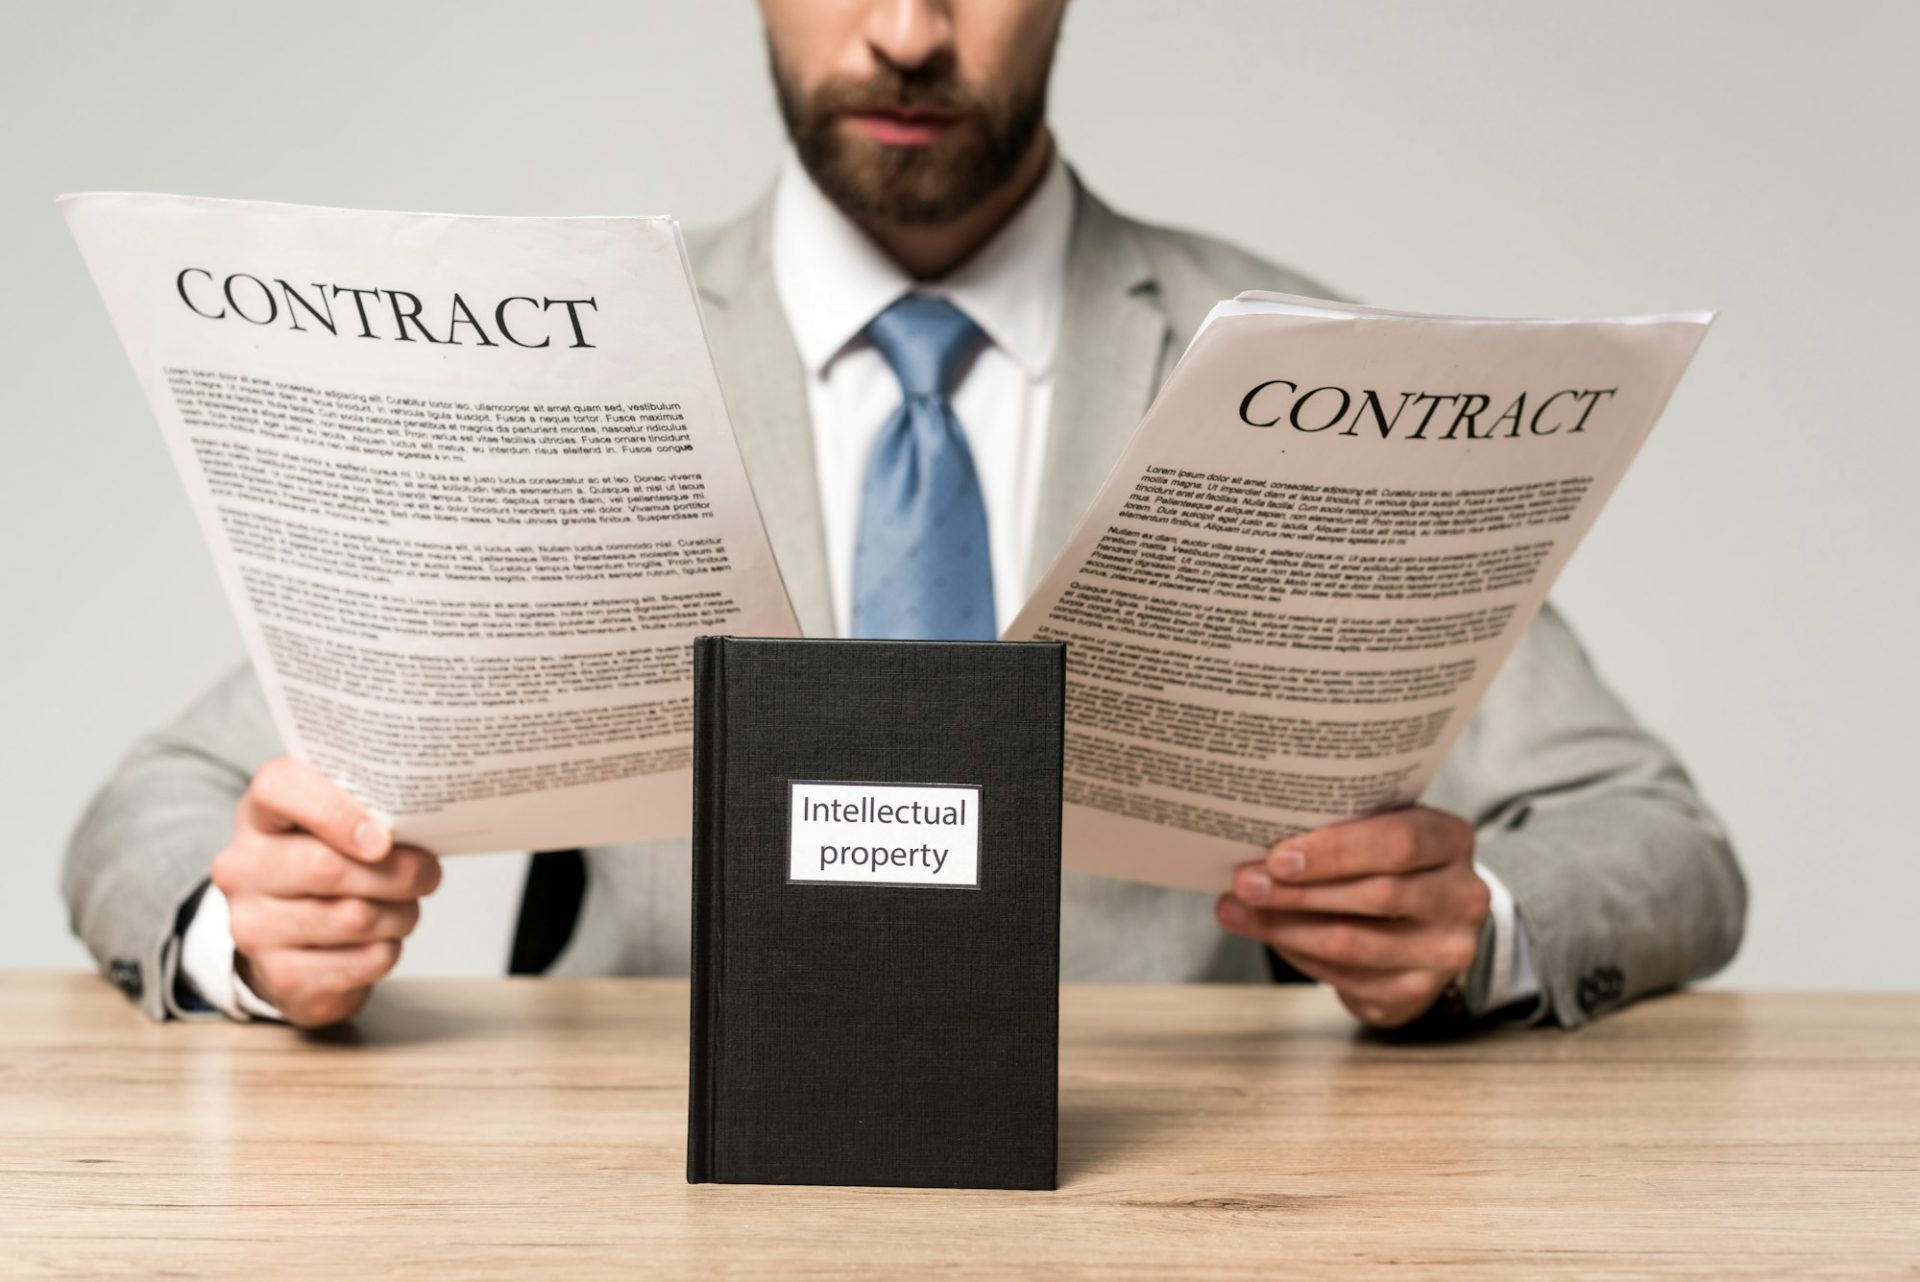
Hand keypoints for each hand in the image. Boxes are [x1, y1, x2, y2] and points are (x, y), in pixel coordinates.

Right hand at [209, 757, 440, 1027]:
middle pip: (326, 867)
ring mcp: (254, 928)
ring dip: (400, 913)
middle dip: (397, 872)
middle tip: (427, 873)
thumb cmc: (327, 864)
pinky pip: (363, 961)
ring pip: (354, 917)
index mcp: (259, 816)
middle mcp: (242, 870)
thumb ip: (367, 811)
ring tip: (405, 907)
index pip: (277, 788)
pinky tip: (380, 940)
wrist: (292, 941)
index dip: (334, 810)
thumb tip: (420, 821)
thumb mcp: (337, 825)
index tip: (382, 837)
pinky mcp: (281, 977)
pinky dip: (389, 950)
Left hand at [1214, 806, 1489, 1028]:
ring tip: (1237, 911)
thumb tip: (1253, 847)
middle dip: (1298, 892)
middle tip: (1244, 884)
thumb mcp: (1375, 830)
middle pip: (1375, 896)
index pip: (1399, 842)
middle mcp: (1462, 897)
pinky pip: (1346, 978)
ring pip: (1353, 944)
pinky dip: (1298, 955)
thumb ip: (1333, 830)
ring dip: (1285, 928)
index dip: (1334, 851)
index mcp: (1452, 840)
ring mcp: (1445, 951)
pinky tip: (1270, 936)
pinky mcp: (1417, 992)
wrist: (1424, 920)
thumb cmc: (1385, 861)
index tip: (1276, 858)